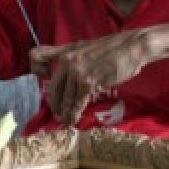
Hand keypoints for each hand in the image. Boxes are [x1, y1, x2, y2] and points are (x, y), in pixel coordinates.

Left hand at [30, 30, 153, 125]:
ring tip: (65, 121)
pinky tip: (73, 120)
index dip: (37, 72)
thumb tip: (63, 70)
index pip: (38, 58)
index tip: (46, 86)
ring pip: (66, 98)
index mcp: (64, 52)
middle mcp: (67, 61)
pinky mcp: (89, 82)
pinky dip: (74, 113)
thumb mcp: (84, 47)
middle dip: (55, 103)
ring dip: (64, 112)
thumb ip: (71, 56)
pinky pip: (77, 102)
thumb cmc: (111, 49)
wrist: (131, 47)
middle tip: (57, 113)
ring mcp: (77, 72)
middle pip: (53, 87)